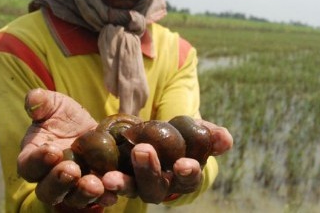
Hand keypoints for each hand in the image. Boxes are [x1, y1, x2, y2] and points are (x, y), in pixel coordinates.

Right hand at [17, 88, 109, 207]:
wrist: (90, 127)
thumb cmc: (64, 116)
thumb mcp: (54, 104)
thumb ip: (41, 102)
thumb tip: (33, 101)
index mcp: (34, 158)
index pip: (29, 166)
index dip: (38, 161)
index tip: (53, 150)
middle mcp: (50, 179)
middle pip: (48, 191)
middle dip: (59, 183)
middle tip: (72, 170)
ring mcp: (73, 188)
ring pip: (74, 198)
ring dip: (83, 193)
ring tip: (95, 184)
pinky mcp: (95, 190)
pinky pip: (98, 199)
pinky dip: (106, 196)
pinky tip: (113, 192)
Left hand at [102, 119, 232, 203]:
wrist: (147, 132)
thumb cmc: (176, 134)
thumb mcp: (191, 130)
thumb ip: (208, 135)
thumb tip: (226, 139)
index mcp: (179, 176)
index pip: (187, 180)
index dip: (187, 173)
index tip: (185, 163)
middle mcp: (157, 186)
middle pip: (154, 189)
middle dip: (149, 172)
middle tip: (143, 150)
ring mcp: (133, 184)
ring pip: (128, 189)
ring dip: (121, 184)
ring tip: (110, 177)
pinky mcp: (112, 176)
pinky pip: (105, 183)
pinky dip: (99, 181)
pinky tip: (92, 175)